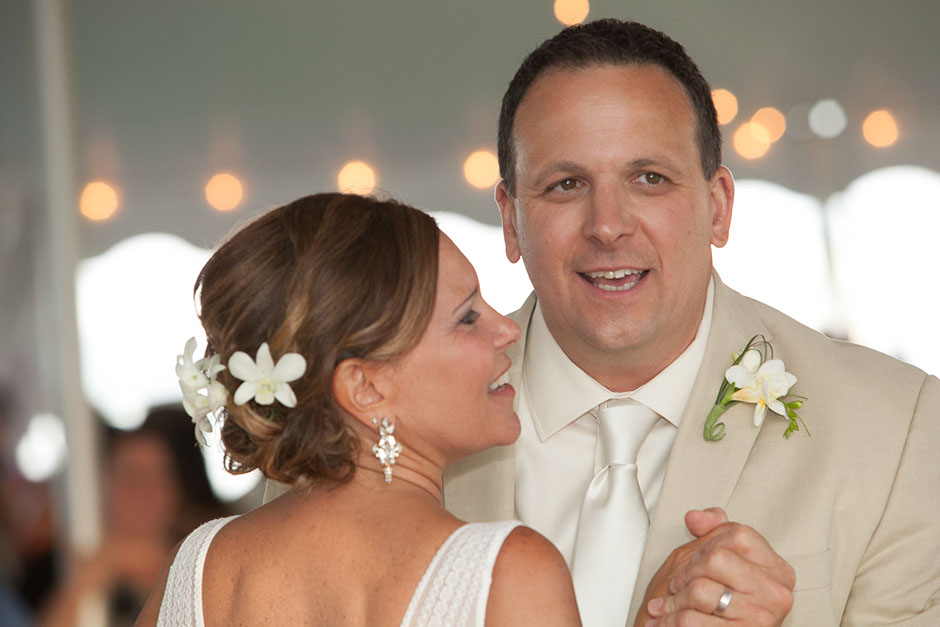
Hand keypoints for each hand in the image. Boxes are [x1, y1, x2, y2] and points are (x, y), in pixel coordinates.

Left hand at [637, 509, 794, 625]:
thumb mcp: (722, 560)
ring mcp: (760, 618)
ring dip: (672, 601)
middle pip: (716, 559)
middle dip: (686, 572)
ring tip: (664, 606)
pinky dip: (669, 620)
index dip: (706, 543)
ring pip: (700, 591)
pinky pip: (690, 620)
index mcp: (777, 569)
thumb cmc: (721, 602)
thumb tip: (694, 517)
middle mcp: (776, 593)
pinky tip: (663, 621)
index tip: (694, 559)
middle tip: (676, 585)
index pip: (737, 534)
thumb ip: (715, 531)